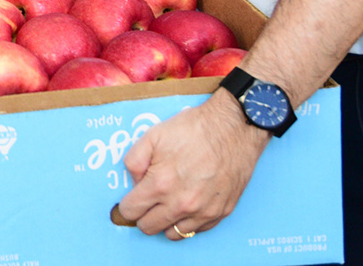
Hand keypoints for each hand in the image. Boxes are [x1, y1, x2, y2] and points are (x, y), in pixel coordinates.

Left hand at [115, 93, 268, 239]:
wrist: (234, 128)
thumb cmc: (193, 129)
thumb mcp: (152, 135)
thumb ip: (133, 161)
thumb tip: (134, 183)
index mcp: (160, 184)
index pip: (131, 212)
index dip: (128, 204)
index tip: (132, 197)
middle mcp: (181, 203)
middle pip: (149, 227)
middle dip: (143, 214)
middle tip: (148, 200)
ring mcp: (203, 211)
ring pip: (172, 233)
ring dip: (166, 220)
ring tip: (169, 202)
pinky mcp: (221, 212)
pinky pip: (196, 230)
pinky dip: (188, 220)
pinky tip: (188, 202)